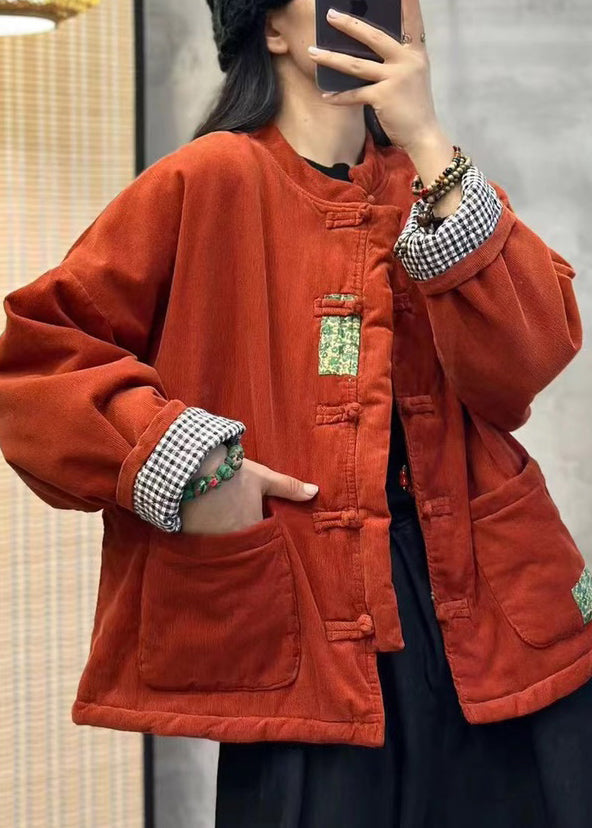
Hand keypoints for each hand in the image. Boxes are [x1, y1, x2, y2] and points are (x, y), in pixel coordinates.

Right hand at [179, 442, 318, 534]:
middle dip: (242, 540)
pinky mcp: (191, 539)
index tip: (256, 525)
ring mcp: (211, 541)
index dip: (259, 534)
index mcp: (253, 528)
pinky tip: (201, 524)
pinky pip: (202, 543)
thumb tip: (315, 492)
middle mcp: (233, 541)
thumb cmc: (234, 472)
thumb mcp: (264, 477)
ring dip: (222, 538)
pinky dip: (203, 536)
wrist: (193, 467)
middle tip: (236, 523)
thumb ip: (288, 487)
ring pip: (222, 545)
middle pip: (241, 545)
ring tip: (219, 523)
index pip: (261, 540)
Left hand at [307, 0, 439, 153]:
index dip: (407, 2)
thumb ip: (395, 58)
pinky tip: (325, 95)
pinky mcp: (383, 98)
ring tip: (312, 52)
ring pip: (356, 65)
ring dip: (331, 58)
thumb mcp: (412, 75)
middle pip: (374, 36)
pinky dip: (339, 97)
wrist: (423, 134)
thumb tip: (364, 47)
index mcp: (416, 52)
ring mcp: (395, 78)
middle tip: (329, 15)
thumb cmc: (413, 104)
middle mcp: (407, 60)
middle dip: (349, 24)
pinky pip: (355, 95)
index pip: (411, 19)